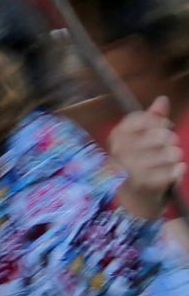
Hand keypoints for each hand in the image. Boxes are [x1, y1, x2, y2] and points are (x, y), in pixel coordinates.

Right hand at [112, 98, 181, 219]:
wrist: (132, 197)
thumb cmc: (138, 162)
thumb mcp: (141, 138)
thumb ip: (153, 118)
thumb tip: (163, 98)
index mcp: (117, 135)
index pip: (147, 119)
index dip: (161, 122)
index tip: (164, 128)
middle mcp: (120, 149)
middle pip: (163, 135)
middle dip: (172, 141)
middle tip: (168, 148)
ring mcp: (132, 167)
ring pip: (172, 152)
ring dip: (176, 157)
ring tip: (170, 161)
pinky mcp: (145, 183)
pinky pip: (176, 170)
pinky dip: (178, 171)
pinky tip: (172, 172)